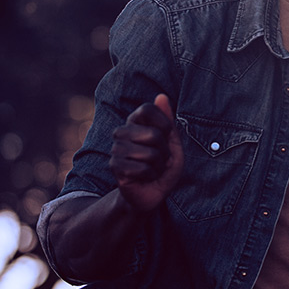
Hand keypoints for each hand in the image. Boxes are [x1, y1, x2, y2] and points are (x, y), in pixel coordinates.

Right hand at [109, 94, 183, 213]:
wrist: (151, 192)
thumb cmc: (164, 165)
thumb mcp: (173, 142)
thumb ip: (168, 120)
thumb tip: (161, 96)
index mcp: (135, 122)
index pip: (147, 109)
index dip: (164, 124)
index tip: (166, 136)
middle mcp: (122, 132)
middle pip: (154, 134)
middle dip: (165, 151)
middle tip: (160, 158)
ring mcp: (116, 148)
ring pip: (150, 154)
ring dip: (159, 166)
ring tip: (153, 168)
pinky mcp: (114, 166)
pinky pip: (142, 169)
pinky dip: (151, 175)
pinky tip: (145, 177)